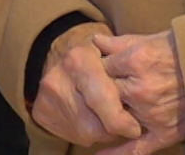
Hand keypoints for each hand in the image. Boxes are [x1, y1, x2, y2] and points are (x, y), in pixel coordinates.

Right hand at [32, 22, 141, 146]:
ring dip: (103, 132)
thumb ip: (129, 71)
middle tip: (127, 125)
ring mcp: (48, 97)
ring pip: (85, 133)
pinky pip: (72, 134)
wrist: (56, 49)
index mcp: (80, 60)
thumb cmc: (95, 51)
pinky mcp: (41, 112)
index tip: (136, 126)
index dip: (123, 120)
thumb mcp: (114, 49)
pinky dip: (87, 132)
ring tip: (109, 118)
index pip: (105, 102)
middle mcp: (60, 78)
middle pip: (95, 125)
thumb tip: (142, 92)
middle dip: (114, 128)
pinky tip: (93, 118)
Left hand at [95, 31, 184, 154]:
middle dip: (104, 91)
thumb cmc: (184, 51)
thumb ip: (120, 42)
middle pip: (105, 94)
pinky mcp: (164, 131)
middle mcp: (141, 88)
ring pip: (115, 118)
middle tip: (108, 87)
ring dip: (112, 114)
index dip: (101, 69)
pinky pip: (136, 148)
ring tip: (113, 107)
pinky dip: (118, 154)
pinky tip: (101, 154)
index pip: (102, 67)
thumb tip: (94, 41)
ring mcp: (151, 113)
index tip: (104, 69)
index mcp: (137, 61)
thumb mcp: (152, 39)